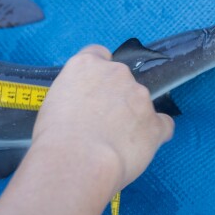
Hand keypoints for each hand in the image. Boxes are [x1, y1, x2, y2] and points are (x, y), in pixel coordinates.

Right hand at [33, 45, 173, 191]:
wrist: (78, 160)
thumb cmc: (55, 136)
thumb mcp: (53, 102)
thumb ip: (74, 95)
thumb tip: (83, 107)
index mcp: (87, 64)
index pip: (99, 54)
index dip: (98, 74)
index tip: (94, 91)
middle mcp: (117, 73)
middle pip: (122, 79)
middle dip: (116, 98)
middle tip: (100, 124)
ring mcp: (140, 96)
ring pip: (141, 103)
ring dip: (133, 117)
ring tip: (115, 143)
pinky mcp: (155, 122)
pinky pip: (162, 125)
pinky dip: (154, 134)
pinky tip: (139, 147)